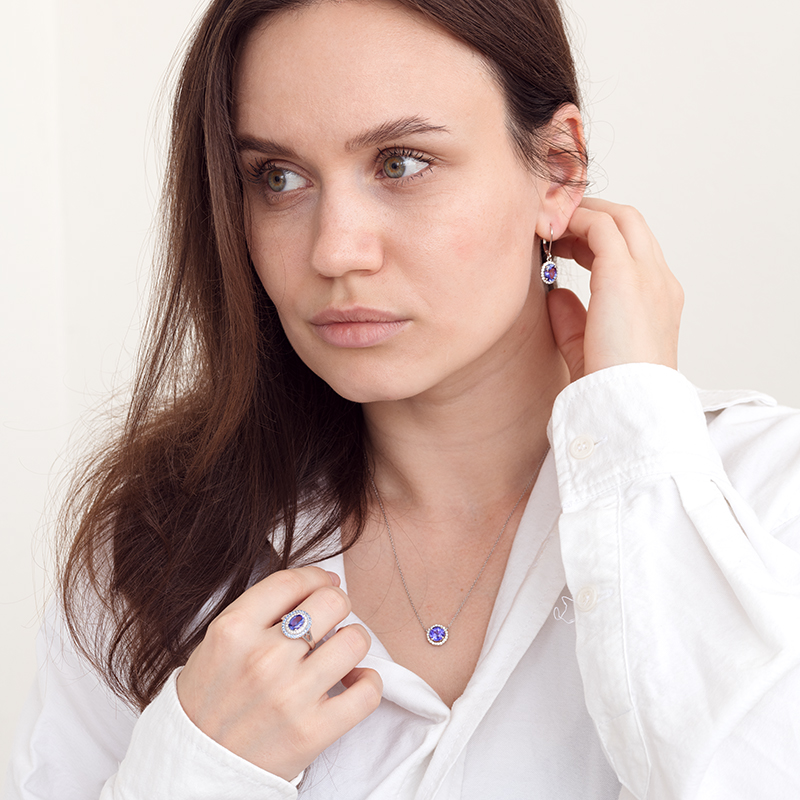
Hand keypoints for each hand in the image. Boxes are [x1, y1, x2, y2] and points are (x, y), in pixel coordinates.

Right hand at [176, 566, 381, 780]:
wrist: (195, 767)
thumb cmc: (210, 699)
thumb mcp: (220, 642)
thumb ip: (262, 611)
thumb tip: (322, 585)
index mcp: (234, 630)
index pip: (293, 581)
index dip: (317, 577)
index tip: (323, 584)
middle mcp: (264, 659)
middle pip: (332, 602)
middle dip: (337, 605)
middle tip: (330, 620)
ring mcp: (290, 696)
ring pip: (355, 640)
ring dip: (353, 641)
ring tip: (339, 653)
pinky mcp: (312, 731)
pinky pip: (367, 692)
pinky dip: (369, 682)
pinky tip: (354, 681)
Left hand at [547, 198, 683, 381]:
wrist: (625, 406)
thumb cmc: (610, 389)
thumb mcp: (587, 348)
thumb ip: (573, 320)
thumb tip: (555, 295)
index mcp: (658, 302)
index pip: (634, 251)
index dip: (599, 240)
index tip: (567, 245)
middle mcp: (659, 282)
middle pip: (632, 225)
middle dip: (594, 216)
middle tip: (558, 226)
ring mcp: (648, 275)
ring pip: (621, 218)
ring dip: (584, 214)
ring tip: (552, 224)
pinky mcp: (624, 275)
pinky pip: (601, 228)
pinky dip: (575, 222)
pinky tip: (550, 232)